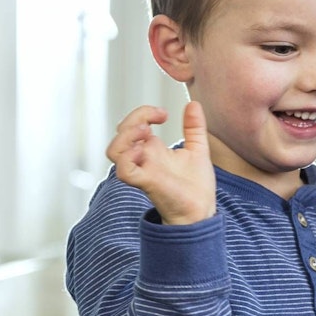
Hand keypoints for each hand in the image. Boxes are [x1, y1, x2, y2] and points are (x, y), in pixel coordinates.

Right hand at [106, 102, 215, 224]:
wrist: (201, 212)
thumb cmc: (196, 187)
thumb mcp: (198, 149)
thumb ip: (194, 127)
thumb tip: (193, 104)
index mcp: (153, 149)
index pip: (133, 124)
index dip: (143, 112)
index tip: (164, 113)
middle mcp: (143, 158)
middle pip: (120, 133)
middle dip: (133, 118)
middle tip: (155, 119)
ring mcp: (142, 170)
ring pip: (114, 150)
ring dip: (126, 136)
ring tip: (145, 131)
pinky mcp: (145, 182)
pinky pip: (124, 170)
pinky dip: (128, 158)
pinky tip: (143, 152)